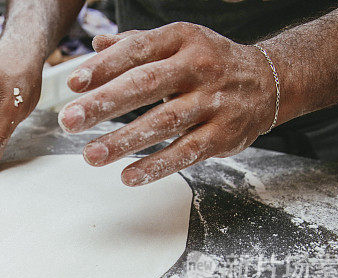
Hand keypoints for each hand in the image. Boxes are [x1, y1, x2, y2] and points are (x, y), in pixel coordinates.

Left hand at [58, 22, 276, 185]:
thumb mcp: (178, 43)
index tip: (73, 83)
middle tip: (69, 121)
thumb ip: (136, 44)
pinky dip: (156, 166)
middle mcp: (199, 68)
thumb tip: (95, 45)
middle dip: (103, 104)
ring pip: (164, 122)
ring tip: (91, 155)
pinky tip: (128, 176)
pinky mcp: (222, 135)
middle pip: (146, 85)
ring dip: (124, 141)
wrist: (269, 81)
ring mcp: (213, 102)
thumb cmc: (210, 62)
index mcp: (182, 41)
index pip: (138, 50)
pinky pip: (186, 152)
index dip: (104, 67)